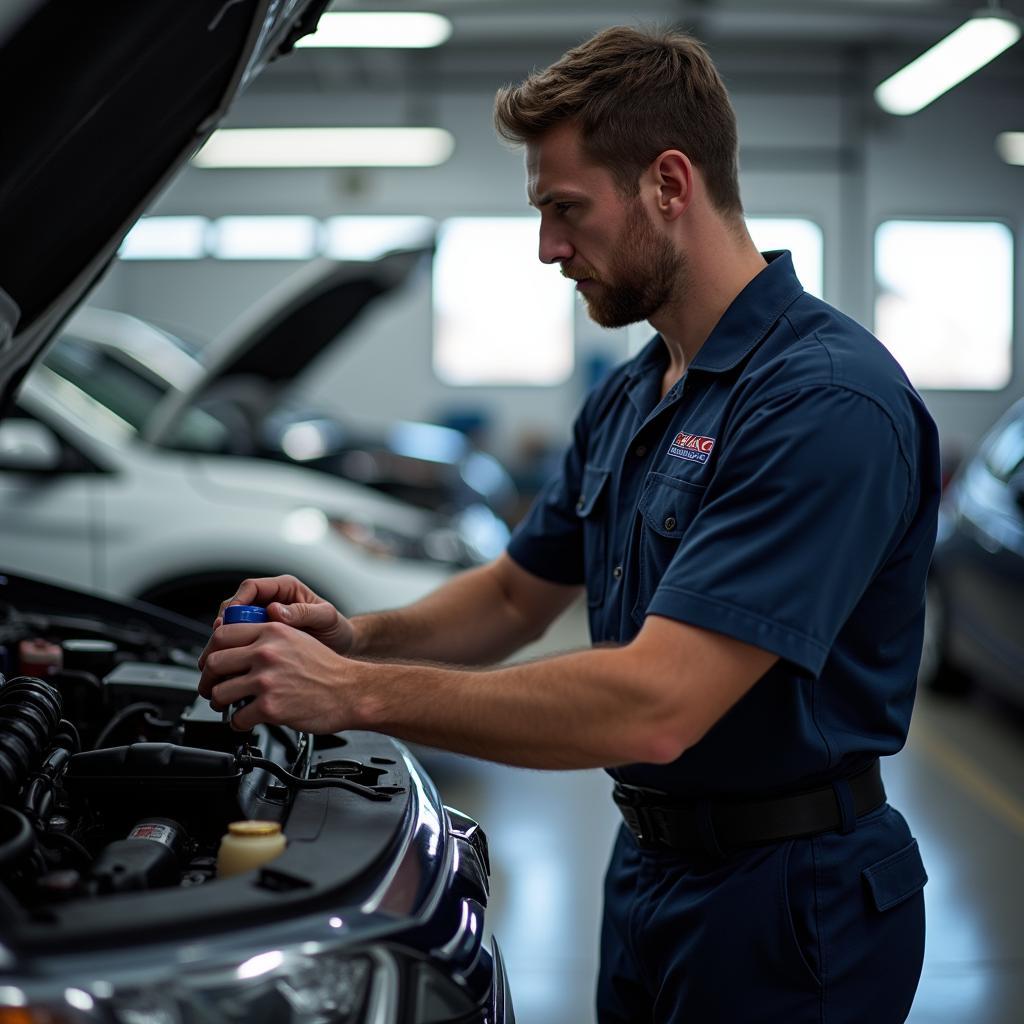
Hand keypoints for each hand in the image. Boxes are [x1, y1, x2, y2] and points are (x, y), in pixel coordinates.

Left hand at [197, 619, 357, 733]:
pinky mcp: (270, 707)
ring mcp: (267, 680)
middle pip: (214, 663)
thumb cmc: (327, 668)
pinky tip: (247, 720)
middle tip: (211, 688)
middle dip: (207, 680)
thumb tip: (236, 648)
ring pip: (220, 692)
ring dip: (220, 703)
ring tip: (230, 706)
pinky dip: (238, 723)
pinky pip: (237, 718)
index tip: (210, 663)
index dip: (210, 651)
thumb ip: (267, 638)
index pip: (222, 635)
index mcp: (272, 631)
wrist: (351, 691)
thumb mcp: (297, 638)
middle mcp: (267, 652)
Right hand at [199, 575, 353, 671]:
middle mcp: (271, 601)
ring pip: (234, 625)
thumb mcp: (326, 617)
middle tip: (220, 642)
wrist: (343, 646)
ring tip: (224, 656)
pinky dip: (235, 651)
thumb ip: (303, 612)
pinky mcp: (262, 637)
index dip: (237, 601)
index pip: (251, 588)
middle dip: (225, 623)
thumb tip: (276, 610)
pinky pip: (242, 641)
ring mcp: (265, 620)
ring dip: (226, 639)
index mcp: (285, 588)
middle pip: (236, 606)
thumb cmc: (337, 628)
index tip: (231, 619)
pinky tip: (234, 665)